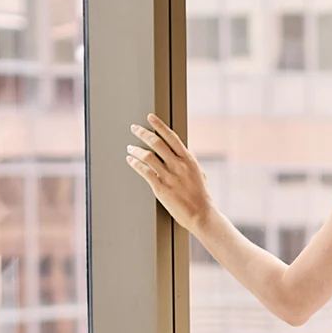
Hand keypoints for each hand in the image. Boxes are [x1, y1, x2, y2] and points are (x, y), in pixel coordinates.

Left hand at [126, 115, 210, 233]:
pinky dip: (135, 164)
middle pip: (156, 143)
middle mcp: (178, 165)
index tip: (150, 117)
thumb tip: (184, 152)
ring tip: (130, 147)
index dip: (159, 125)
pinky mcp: (161, 188)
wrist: (201, 215)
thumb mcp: (199, 174)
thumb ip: (189, 162)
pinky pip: (144, 171)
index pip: (171, 137)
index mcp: (188, 160)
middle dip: (142, 133)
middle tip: (134, 128)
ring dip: (136, 149)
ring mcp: (169, 176)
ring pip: (148, 156)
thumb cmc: (201, 196)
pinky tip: (131, 160)